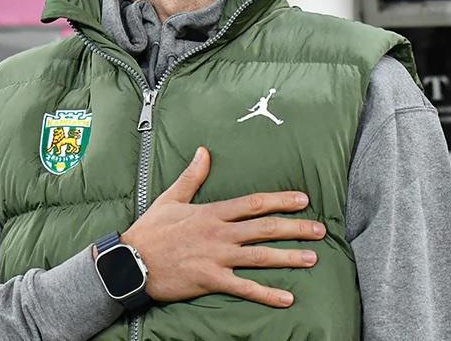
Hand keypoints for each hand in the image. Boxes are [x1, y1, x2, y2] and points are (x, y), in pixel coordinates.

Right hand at [118, 146, 325, 307]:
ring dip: (288, 257)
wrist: (131, 261)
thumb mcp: (171, 198)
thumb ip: (192, 176)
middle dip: (295, 228)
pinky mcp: (211, 280)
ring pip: (260, 256)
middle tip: (320, 230)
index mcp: (212, 212)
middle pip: (264, 228)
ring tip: (312, 258)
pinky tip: (286, 298)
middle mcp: (219, 233)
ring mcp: (217, 257)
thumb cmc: (151, 230)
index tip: (302, 199)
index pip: (253, 203)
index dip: (280, 200)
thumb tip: (204, 152)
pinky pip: (244, 288)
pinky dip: (266, 293)